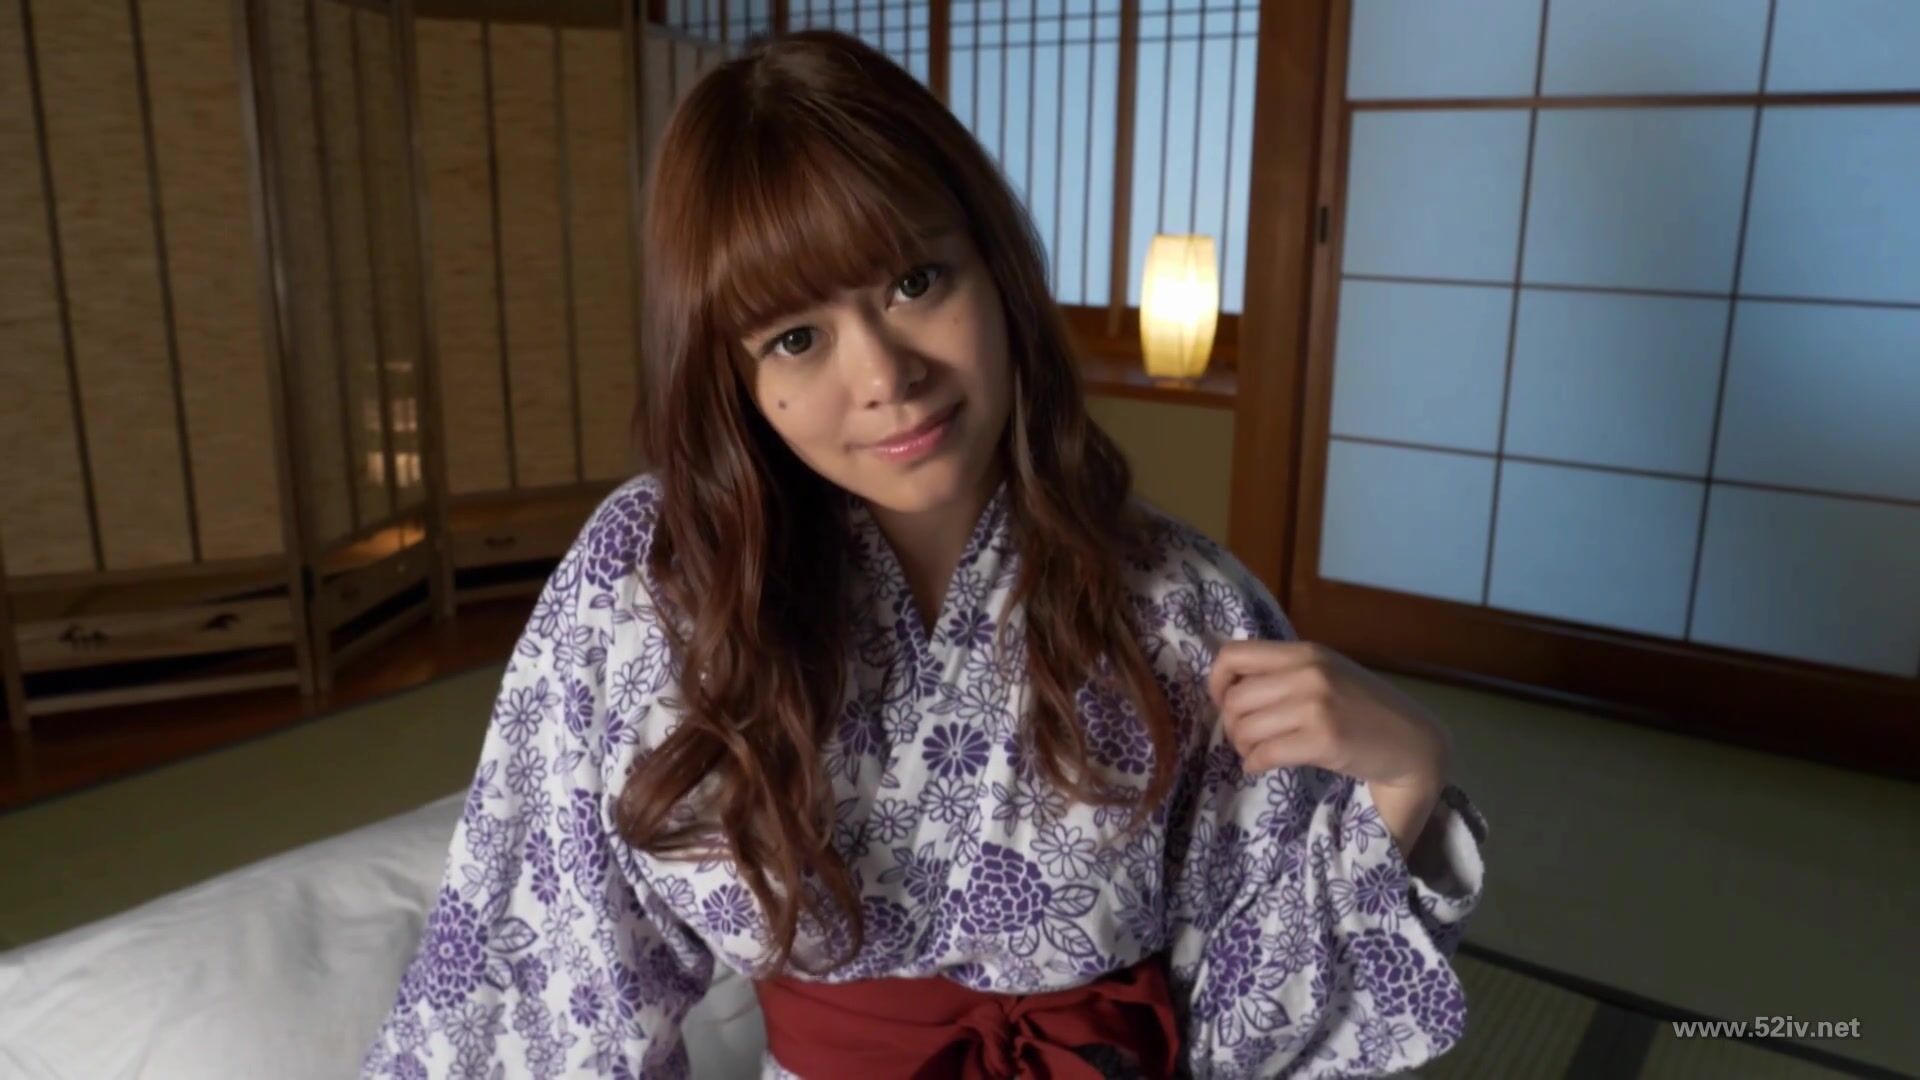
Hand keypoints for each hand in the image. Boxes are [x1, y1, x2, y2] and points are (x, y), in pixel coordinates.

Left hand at [1207, 639, 1452, 855]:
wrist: (1413, 742)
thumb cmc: (1364, 710)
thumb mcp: (1326, 674)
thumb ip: (1285, 673)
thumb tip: (1229, 687)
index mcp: (1306, 652)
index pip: (1234, 654)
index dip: (1217, 681)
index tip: (1225, 702)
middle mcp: (1309, 673)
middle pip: (1234, 698)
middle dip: (1230, 724)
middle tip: (1245, 738)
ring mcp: (1317, 706)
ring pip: (1244, 727)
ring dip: (1242, 746)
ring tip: (1256, 752)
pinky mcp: (1324, 740)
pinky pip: (1264, 754)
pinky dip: (1254, 764)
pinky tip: (1262, 766)